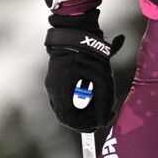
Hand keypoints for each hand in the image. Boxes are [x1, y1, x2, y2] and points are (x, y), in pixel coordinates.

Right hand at [44, 11, 124, 131]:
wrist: (76, 31)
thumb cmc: (91, 54)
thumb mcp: (103, 78)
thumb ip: (103, 102)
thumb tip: (104, 121)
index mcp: (61, 88)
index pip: (68, 117)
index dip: (83, 125)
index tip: (99, 125)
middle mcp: (53, 88)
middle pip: (67, 114)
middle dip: (86, 117)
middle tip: (104, 115)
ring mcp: (52, 83)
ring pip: (67, 106)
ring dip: (84, 108)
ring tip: (102, 103)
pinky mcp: (56, 79)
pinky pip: (67, 96)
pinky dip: (80, 99)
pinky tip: (94, 93)